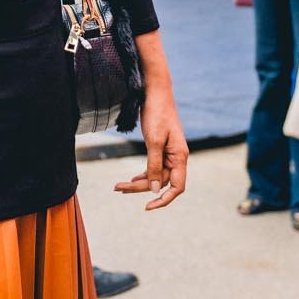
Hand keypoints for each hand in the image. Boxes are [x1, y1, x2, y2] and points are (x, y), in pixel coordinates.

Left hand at [115, 88, 188, 209]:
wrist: (155, 91)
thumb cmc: (157, 113)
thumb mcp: (153, 141)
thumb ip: (155, 166)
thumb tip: (156, 189)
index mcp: (180, 157)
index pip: (177, 187)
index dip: (164, 200)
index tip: (148, 207)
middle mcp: (177, 157)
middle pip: (161, 182)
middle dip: (140, 188)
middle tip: (118, 188)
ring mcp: (169, 153)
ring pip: (156, 175)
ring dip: (139, 181)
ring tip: (118, 186)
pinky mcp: (161, 147)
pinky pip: (154, 167)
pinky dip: (143, 173)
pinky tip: (132, 177)